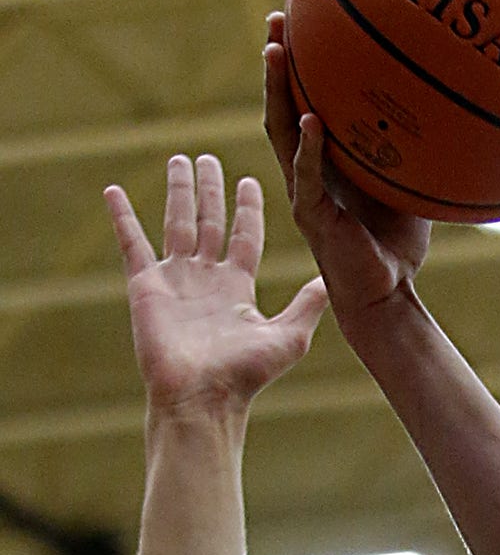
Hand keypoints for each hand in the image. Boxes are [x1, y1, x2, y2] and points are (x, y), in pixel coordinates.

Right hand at [106, 154, 327, 414]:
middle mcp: (207, 279)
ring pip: (177, 223)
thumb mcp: (290, 337)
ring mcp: (176, 280)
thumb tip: (332, 280)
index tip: (250, 181)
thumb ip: (309, 305)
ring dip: (178, 191)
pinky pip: (131, 243)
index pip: (245, 237)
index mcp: (239, 288)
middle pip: (210, 223)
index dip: (247, 210)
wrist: (202, 395)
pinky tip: (112, 191)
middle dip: (211, 191)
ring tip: (179, 160)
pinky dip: (121, 217)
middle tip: (209, 158)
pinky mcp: (146, 285)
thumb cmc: (246, 374)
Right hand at [263, 12, 430, 318]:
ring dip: (277, 92)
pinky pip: (306, 176)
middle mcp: (307, 169)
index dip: (300, 64)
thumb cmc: (397, 244)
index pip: (305, 102)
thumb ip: (418, 153)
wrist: (387, 294)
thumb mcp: (411, 187)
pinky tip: (312, 120)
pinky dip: (309, 148)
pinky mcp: (312, 215)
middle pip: (282, 105)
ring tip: (276, 52)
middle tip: (277, 17)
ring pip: (280, 131)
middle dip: (277, 62)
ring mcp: (304, 191)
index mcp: (325, 160)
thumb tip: (455, 112)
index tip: (303, 19)